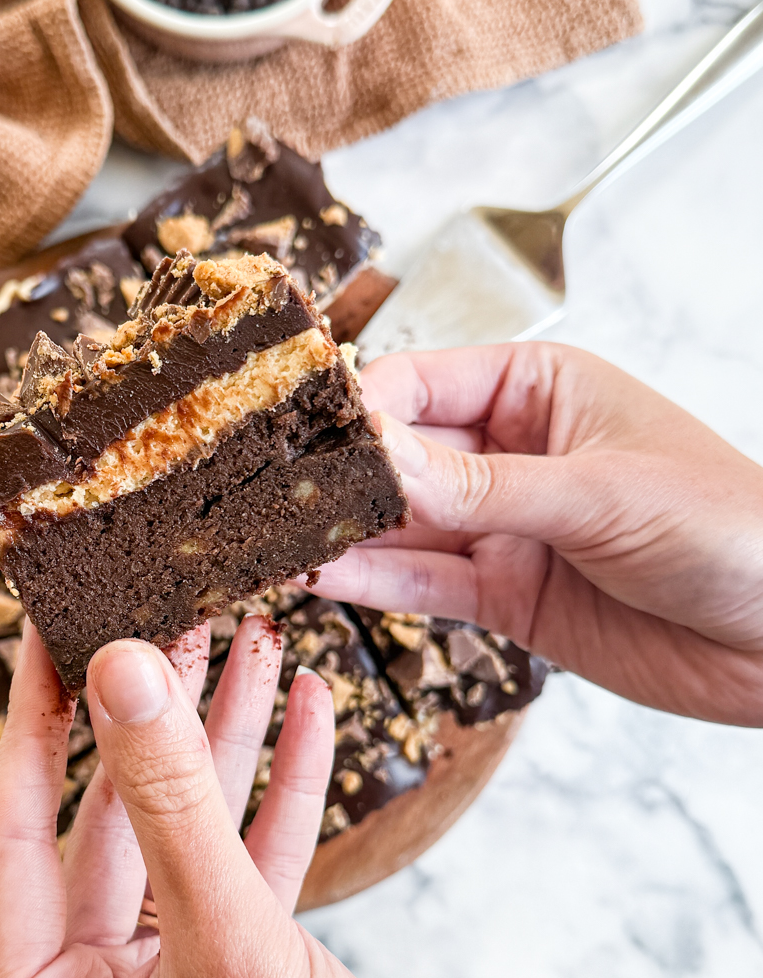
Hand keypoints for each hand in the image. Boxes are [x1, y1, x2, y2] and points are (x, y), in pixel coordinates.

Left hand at [0, 622, 588, 977]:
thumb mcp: (233, 945)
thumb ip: (172, 800)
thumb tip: (120, 670)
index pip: (14, 833)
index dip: (37, 720)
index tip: (50, 626)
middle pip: (103, 821)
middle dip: (153, 719)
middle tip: (174, 613)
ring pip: (177, 831)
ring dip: (219, 740)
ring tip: (250, 637)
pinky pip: (236, 863)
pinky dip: (270, 794)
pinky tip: (302, 713)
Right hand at [311, 344, 762, 725]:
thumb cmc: (729, 528)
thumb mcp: (600, 493)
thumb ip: (481, 485)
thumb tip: (376, 456)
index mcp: (541, 388)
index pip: (423, 380)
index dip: (358, 404)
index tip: (297, 431)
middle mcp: (513, 452)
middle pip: (400, 453)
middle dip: (337, 472)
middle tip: (260, 490)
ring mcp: (506, 527)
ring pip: (402, 523)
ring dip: (341, 531)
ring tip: (268, 537)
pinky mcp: (508, 596)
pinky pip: (425, 583)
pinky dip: (372, 581)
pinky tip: (317, 575)